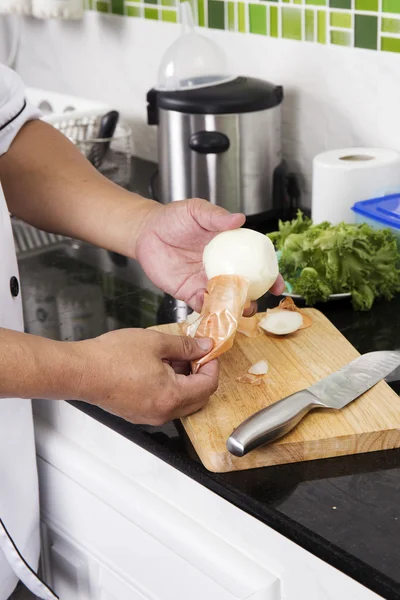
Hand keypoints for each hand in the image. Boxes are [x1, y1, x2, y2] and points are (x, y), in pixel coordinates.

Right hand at [75, 329, 218, 424]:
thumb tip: (203, 347)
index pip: (208, 385)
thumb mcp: (156, 342)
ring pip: (181, 402)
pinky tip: (158, 368)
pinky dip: (169, 388)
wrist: (81, 371)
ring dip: (185, 382)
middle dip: (201, 375)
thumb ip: (185, 346)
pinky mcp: (137, 414)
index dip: (212, 365)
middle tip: (194, 354)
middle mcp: (163, 412)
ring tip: (172, 358)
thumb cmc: (111, 358)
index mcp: (172, 396)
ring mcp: (149, 416)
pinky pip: (164, 404)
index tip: (208, 351)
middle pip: (198, 398)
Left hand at [135, 199, 284, 313]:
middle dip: (254, 298)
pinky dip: (210, 311)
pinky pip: (203, 305)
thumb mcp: (196, 211)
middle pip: (244, 286)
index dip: (270, 275)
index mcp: (229, 248)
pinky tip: (213, 313)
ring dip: (233, 308)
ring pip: (225, 299)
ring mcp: (205, 281)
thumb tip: (239, 219)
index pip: (255, 262)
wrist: (146, 232)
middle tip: (255, 304)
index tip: (278, 285)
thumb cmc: (172, 218)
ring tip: (237, 312)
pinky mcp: (189, 292)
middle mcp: (221, 267)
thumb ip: (216, 216)